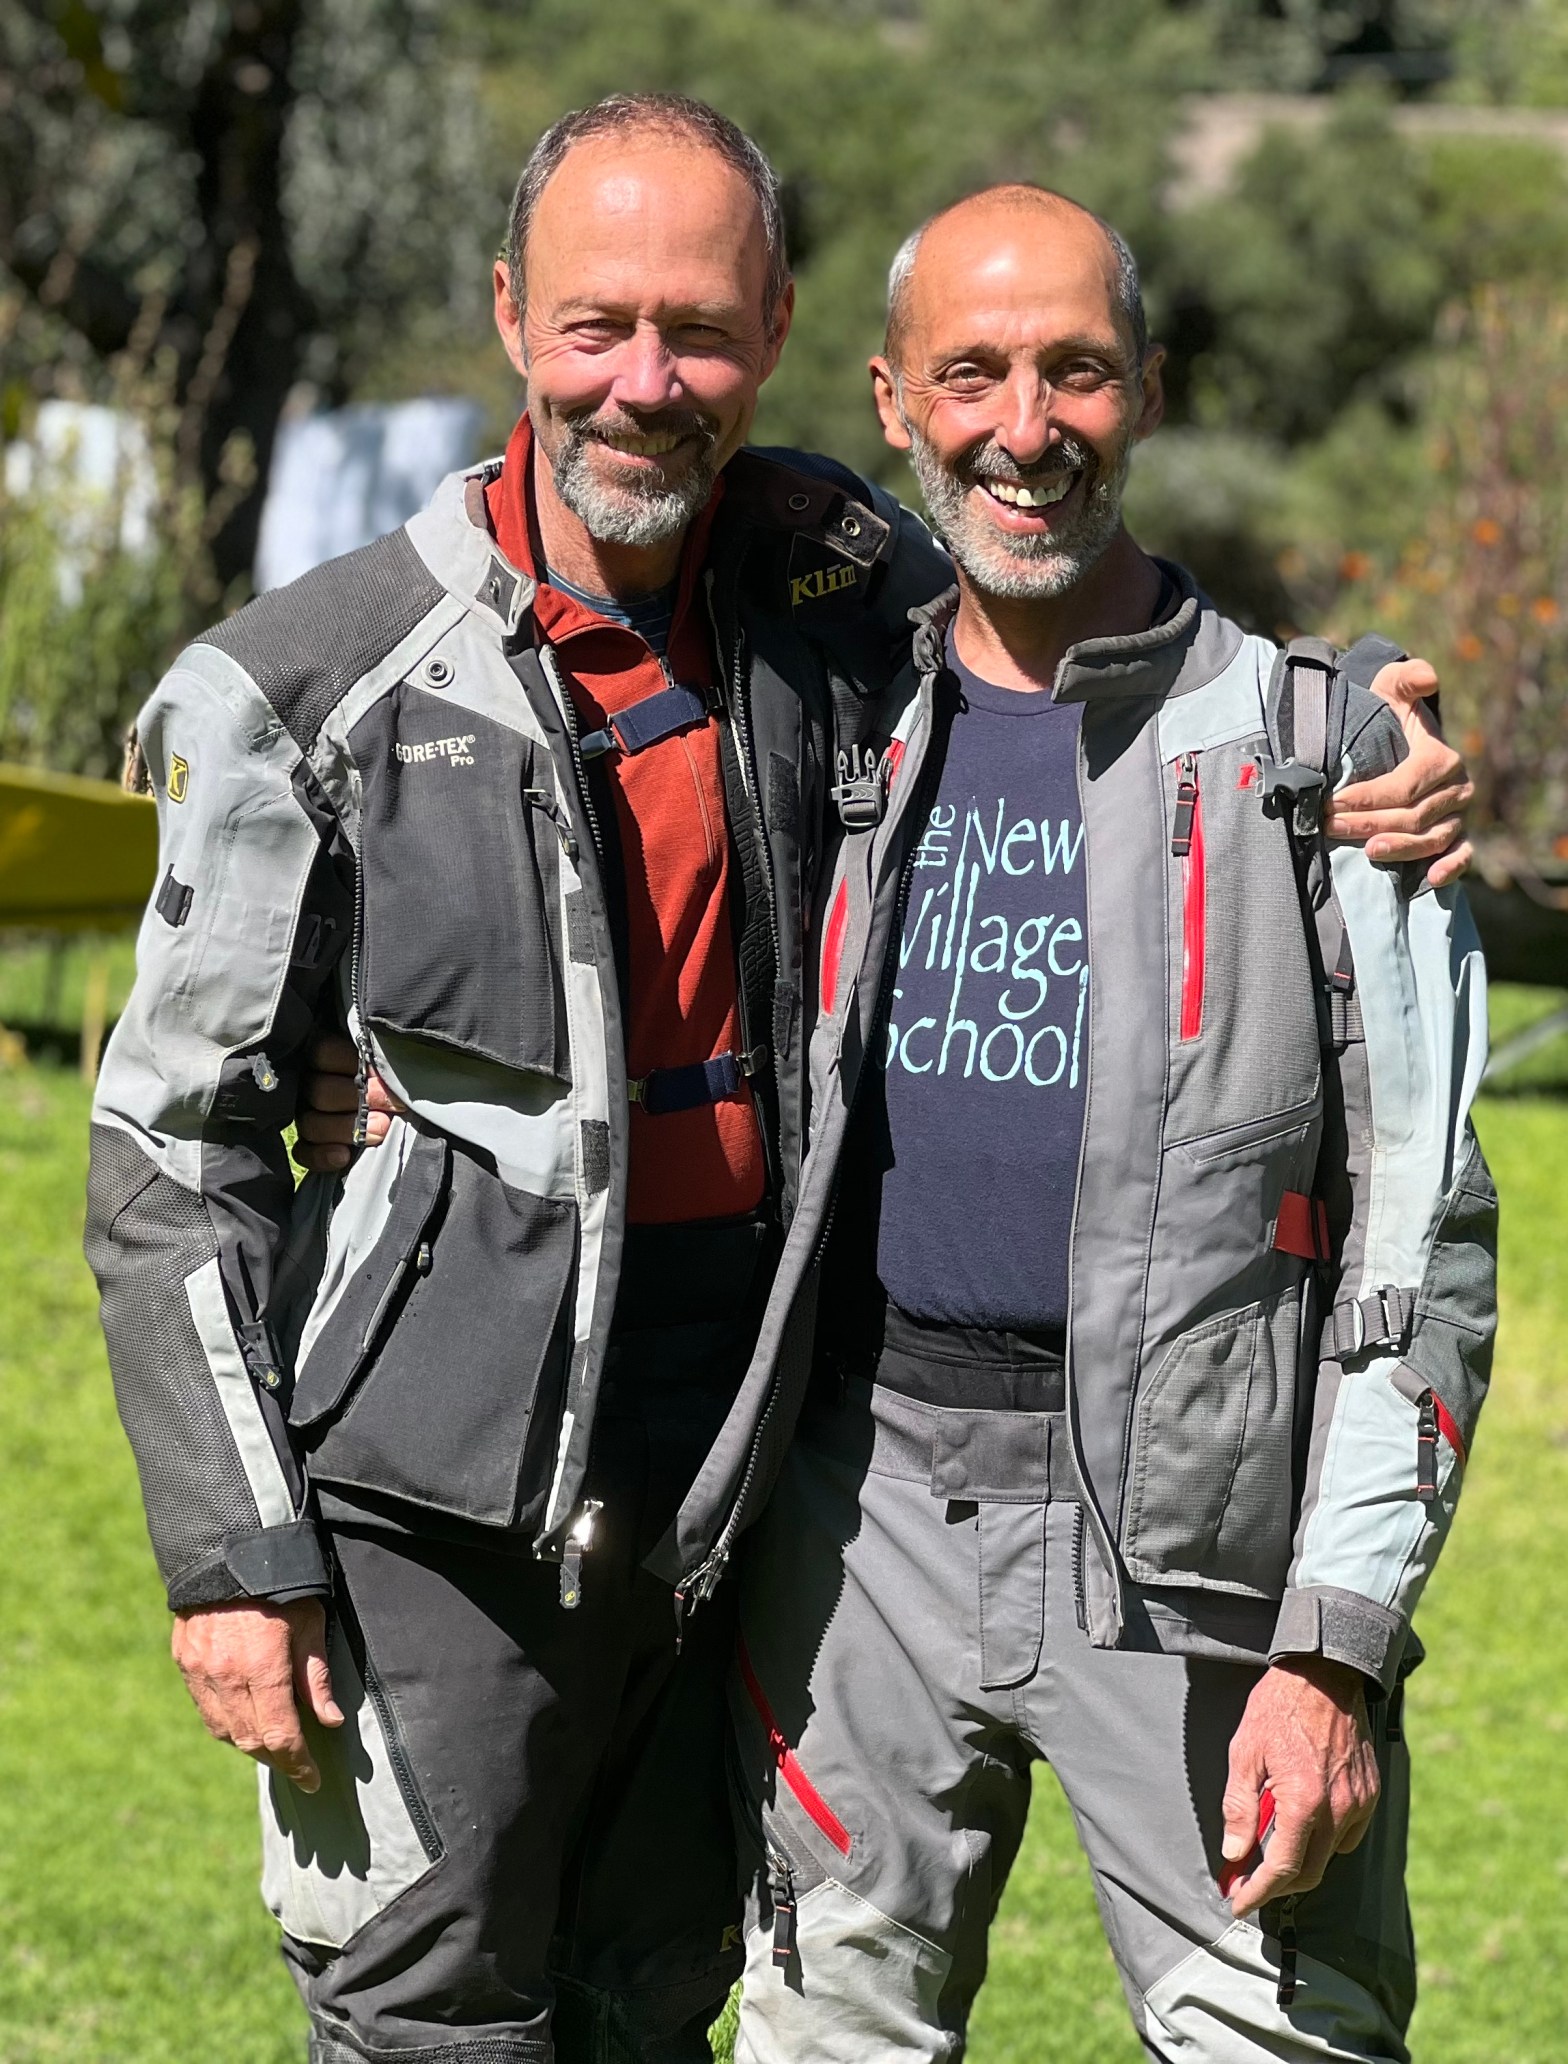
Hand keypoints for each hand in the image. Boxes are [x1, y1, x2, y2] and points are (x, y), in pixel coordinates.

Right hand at [172, 1596, 343, 1792]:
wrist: (228, 1548)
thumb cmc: (281, 1583)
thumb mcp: (310, 1623)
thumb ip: (316, 1677)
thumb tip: (328, 1721)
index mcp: (262, 1668)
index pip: (280, 1735)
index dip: (298, 1764)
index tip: (313, 1780)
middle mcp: (226, 1677)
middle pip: (251, 1740)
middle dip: (277, 1760)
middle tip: (298, 1766)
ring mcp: (200, 1671)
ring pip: (224, 1731)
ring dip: (250, 1745)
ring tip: (274, 1746)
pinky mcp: (185, 1662)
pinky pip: (206, 1710)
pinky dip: (226, 1724)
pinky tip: (245, 1722)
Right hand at [292, 1031, 402, 1172]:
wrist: (398, 1116)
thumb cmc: (394, 1086)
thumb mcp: (389, 1069)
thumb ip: (382, 1064)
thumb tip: (386, 1070)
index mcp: (326, 1057)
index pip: (322, 1052)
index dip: (352, 1063)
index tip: (382, 1075)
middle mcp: (309, 1084)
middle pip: (319, 1091)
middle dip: (359, 1099)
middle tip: (393, 1106)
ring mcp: (305, 1115)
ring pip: (311, 1123)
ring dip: (348, 1129)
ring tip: (380, 1131)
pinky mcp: (307, 1144)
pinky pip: (303, 1152)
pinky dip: (323, 1156)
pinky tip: (344, 1156)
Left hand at [1220, 1657, 1379, 1917]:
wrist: (1325, 1673)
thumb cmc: (1279, 1707)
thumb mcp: (1245, 1752)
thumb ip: (1240, 1808)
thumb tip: (1235, 1853)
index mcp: (1304, 1802)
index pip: (1282, 1868)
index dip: (1258, 1891)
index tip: (1239, 1902)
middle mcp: (1338, 1809)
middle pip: (1309, 1872)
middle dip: (1277, 1886)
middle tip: (1250, 1882)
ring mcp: (1359, 1803)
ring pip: (1330, 1855)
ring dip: (1300, 1861)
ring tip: (1272, 1847)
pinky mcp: (1371, 1793)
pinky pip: (1349, 1834)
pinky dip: (1325, 1840)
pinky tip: (1304, 1823)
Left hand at [1323, 658, 1474, 888]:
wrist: (1393, 739)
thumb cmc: (1387, 715)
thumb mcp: (1391, 689)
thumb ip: (1406, 678)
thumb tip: (1427, 678)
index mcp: (1441, 758)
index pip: (1406, 785)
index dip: (1369, 796)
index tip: (1332, 803)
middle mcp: (1456, 789)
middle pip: (1413, 815)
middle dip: (1369, 822)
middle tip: (1331, 827)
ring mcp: (1457, 816)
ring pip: (1432, 839)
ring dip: (1401, 849)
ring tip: (1368, 851)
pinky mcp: (1456, 838)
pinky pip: (1463, 857)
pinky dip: (1450, 869)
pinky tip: (1430, 879)